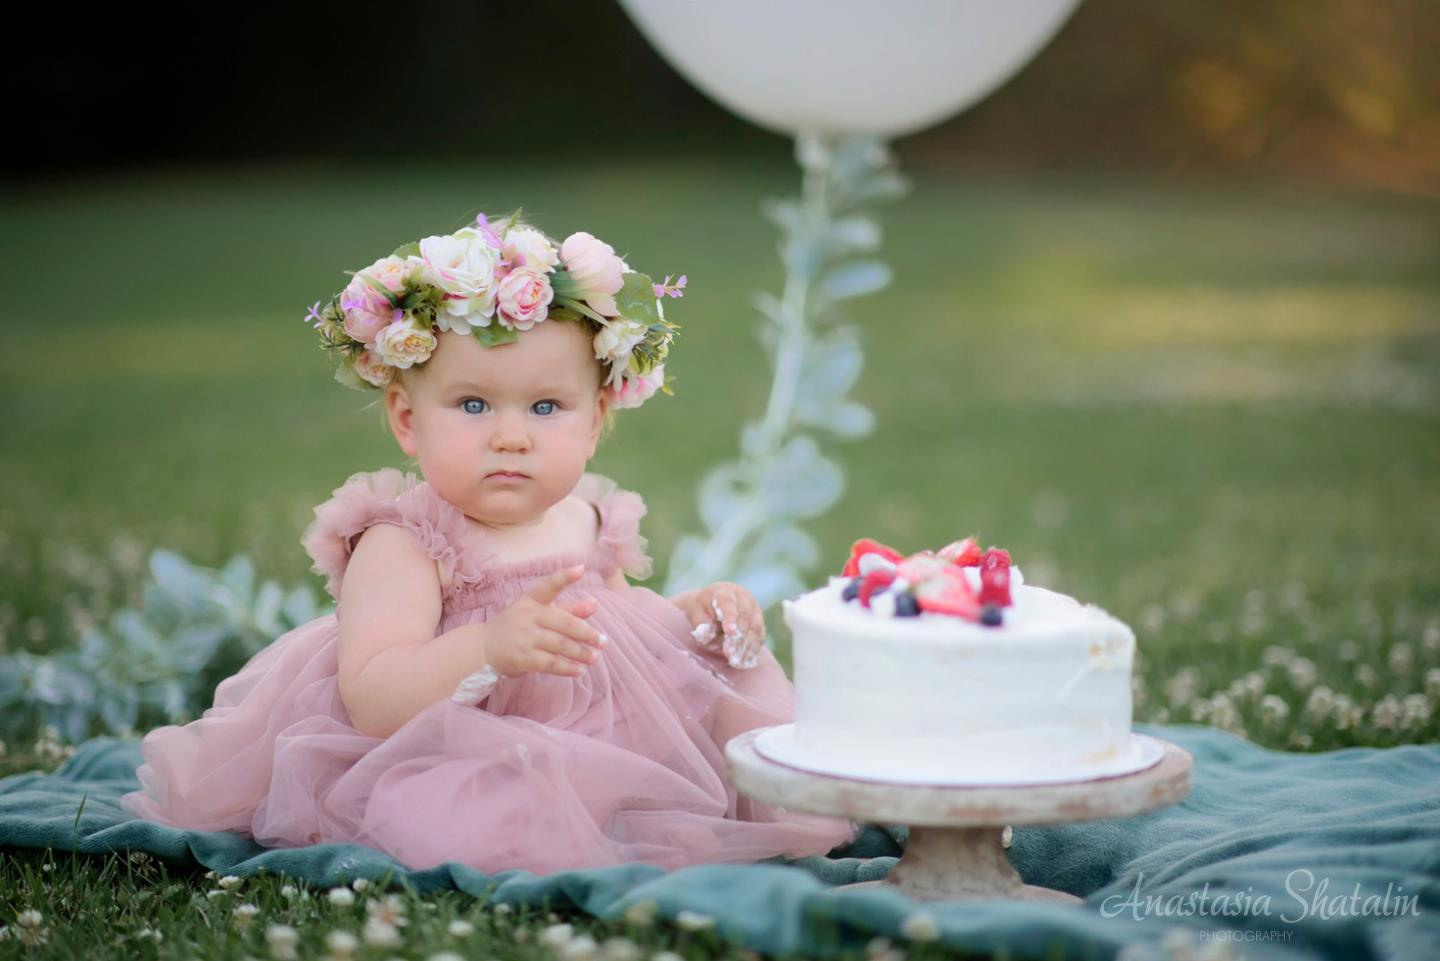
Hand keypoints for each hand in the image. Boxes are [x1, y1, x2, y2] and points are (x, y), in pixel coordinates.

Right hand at [480, 564, 606, 678]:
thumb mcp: (538, 613)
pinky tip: (579, 671)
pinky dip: (567, 668)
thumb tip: (594, 604)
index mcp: (532, 600)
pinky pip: (550, 663)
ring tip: (594, 658)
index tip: (581, 569)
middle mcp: (528, 616)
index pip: (549, 586)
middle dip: (587, 633)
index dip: (565, 577)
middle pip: (564, 623)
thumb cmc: (517, 627)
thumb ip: (567, 609)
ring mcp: (525, 637)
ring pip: (560, 645)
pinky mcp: (523, 658)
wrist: (483, 649)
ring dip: (581, 653)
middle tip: (603, 641)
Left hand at [671, 582, 764, 668]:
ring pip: (755, 626)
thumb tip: (708, 632)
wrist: (711, 603)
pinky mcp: (759, 619)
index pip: (728, 604)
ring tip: (739, 660)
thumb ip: (700, 622)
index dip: (730, 618)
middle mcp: (742, 596)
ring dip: (748, 645)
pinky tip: (747, 658)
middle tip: (730, 654)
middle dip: (738, 637)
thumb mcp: (694, 612)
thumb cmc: (701, 609)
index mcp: (724, 591)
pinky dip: (754, 647)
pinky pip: (760, 634)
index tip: (730, 632)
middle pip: (745, 617)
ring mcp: (753, 607)